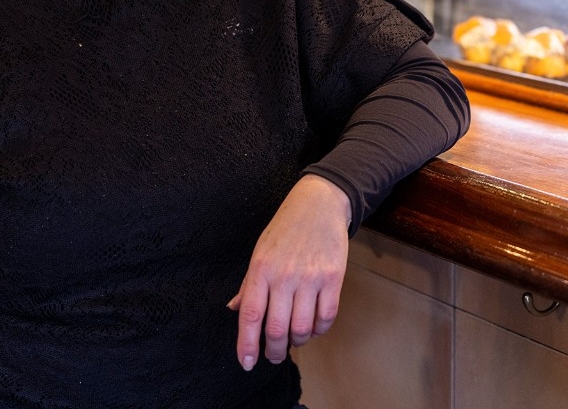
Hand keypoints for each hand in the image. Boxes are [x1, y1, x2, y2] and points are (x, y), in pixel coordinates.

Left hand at [228, 174, 351, 370]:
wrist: (319, 204)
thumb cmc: (285, 230)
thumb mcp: (260, 252)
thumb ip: (248, 284)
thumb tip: (234, 310)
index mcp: (261, 269)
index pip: (250, 315)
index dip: (246, 345)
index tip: (246, 364)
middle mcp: (284, 275)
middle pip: (277, 329)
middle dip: (273, 351)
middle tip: (273, 356)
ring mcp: (311, 277)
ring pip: (303, 328)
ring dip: (298, 341)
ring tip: (295, 338)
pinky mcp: (334, 277)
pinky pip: (326, 317)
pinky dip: (319, 330)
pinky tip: (314, 327)